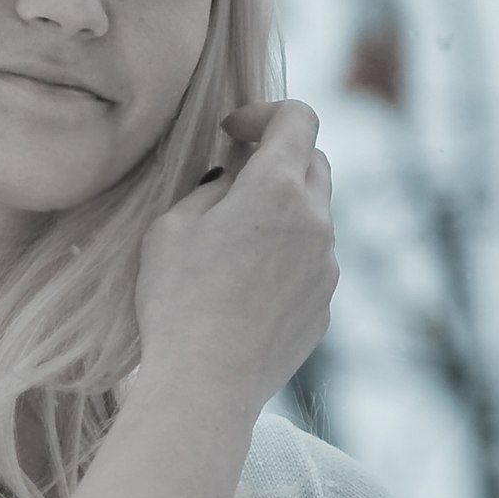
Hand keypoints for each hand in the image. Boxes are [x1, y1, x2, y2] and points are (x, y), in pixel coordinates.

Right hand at [135, 98, 337, 411]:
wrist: (205, 383)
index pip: (297, 118)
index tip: (234, 133)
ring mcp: (327, 267)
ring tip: (234, 244)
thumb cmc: (177, 301)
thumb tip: (231, 181)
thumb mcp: (171, 227)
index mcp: (278, 188)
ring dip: (283, 214)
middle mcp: (316, 221)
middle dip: (278, 160)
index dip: (264, 114)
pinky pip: (312, 264)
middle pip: (314, 163)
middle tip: (234, 182)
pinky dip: (287, 258)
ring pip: (315, 217)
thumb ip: (210, 189)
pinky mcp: (324, 306)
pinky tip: (245, 288)